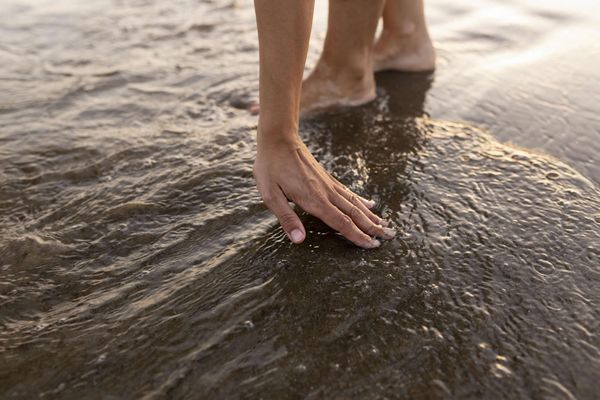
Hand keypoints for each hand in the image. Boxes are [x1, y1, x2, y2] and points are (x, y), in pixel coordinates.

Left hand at [254, 135, 395, 247]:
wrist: (278, 138)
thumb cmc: (270, 167)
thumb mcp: (271, 194)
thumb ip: (286, 218)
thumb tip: (299, 240)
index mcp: (314, 200)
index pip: (341, 223)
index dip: (357, 236)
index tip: (372, 246)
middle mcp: (326, 193)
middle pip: (354, 214)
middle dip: (372, 227)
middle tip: (390, 237)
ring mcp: (328, 184)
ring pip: (355, 203)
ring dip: (371, 216)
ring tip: (386, 224)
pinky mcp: (327, 177)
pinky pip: (348, 192)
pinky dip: (361, 200)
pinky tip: (370, 204)